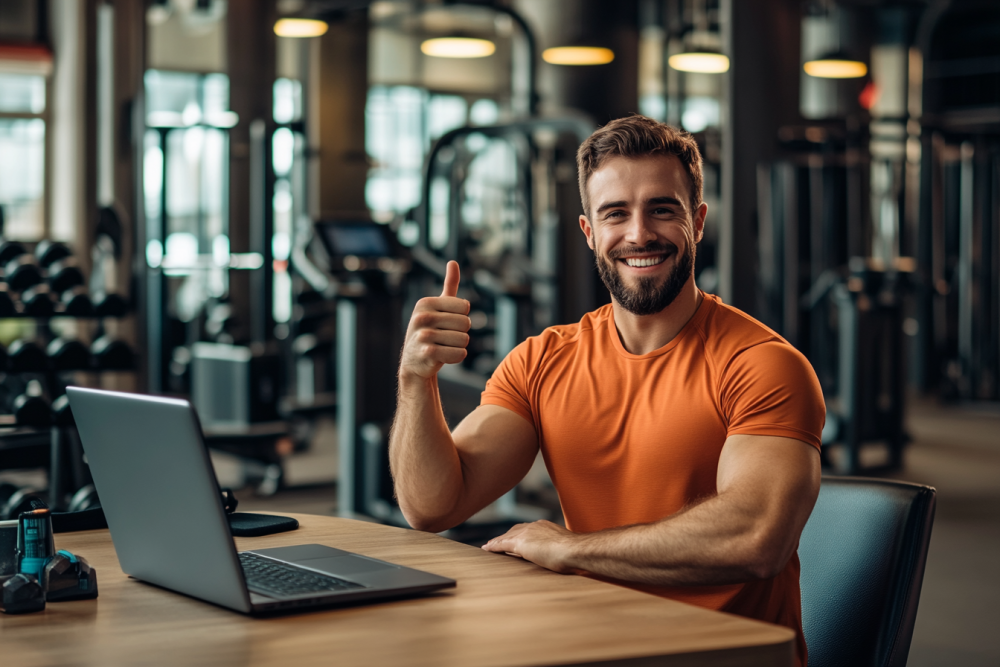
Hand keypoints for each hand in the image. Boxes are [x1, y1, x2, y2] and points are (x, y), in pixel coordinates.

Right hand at [399, 261, 471, 379]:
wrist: (414, 361)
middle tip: (445, 337)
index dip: (462, 317)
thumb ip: (449, 286)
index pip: (465, 306)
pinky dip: (456, 357)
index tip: (447, 322)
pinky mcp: (427, 353)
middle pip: (466, 323)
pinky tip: (443, 357)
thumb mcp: (437, 307)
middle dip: (461, 333)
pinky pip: (460, 354)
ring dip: (458, 346)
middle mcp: (421, 316)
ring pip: (464, 339)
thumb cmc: (430, 330)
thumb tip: (453, 262)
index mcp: (425, 302)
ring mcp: (423, 335)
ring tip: (443, 346)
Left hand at [482, 520, 579, 573]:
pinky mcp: (520, 543)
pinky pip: (502, 543)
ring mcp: (527, 533)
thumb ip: (558, 549)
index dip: (520, 533)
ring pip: (507, 536)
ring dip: (498, 541)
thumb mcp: (564, 549)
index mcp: (545, 527)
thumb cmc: (574, 553)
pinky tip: (487, 548)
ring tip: (489, 546)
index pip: (528, 529)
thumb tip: (559, 557)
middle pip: (515, 530)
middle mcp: (534, 526)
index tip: (516, 537)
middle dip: (506, 535)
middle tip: (498, 541)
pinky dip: (494, 545)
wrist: (573, 550)